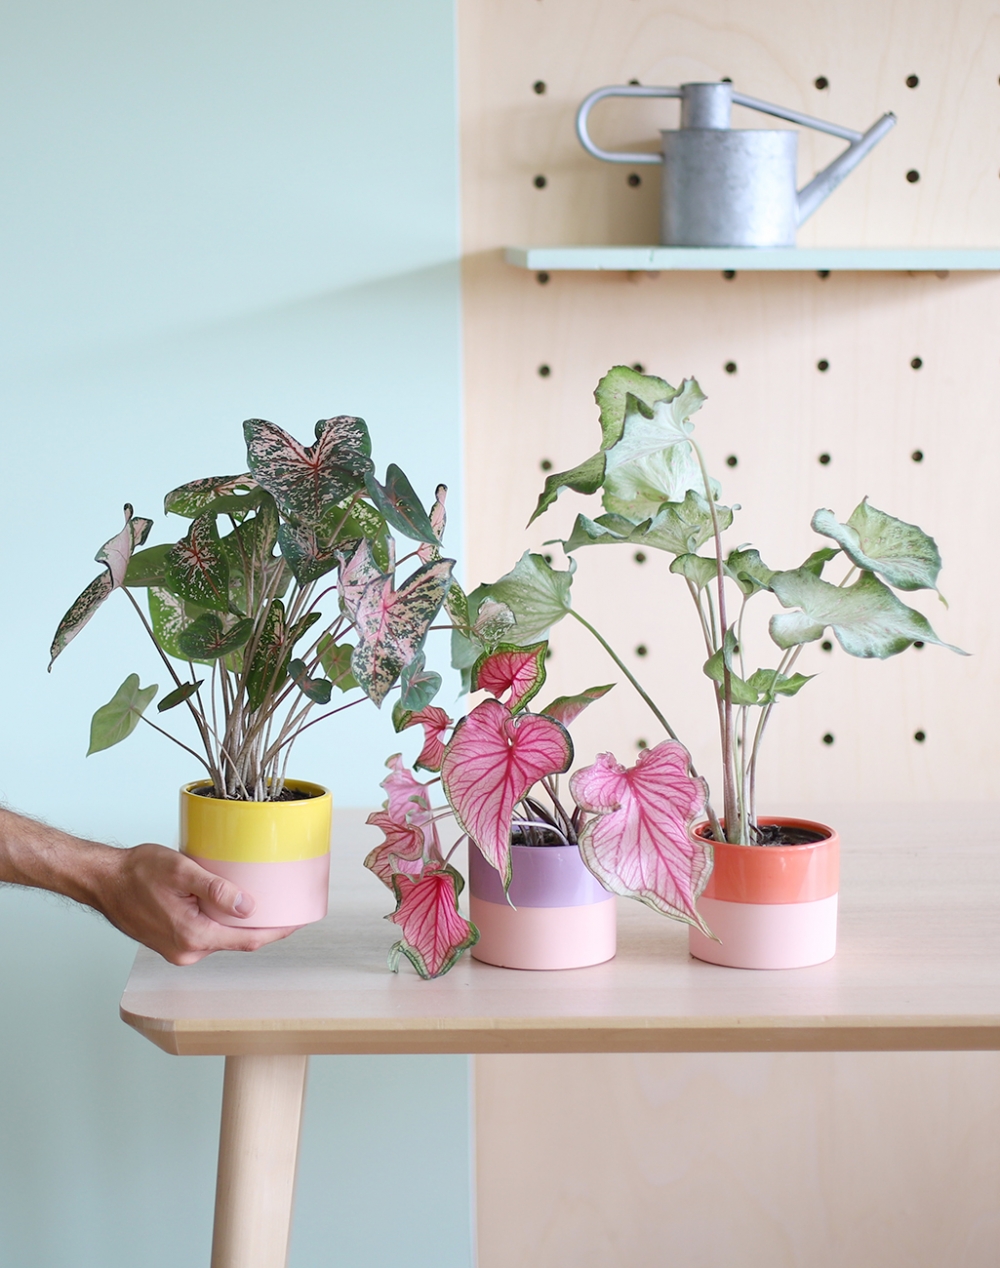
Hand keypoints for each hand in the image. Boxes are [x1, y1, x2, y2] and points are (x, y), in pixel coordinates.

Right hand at [95, 843, 299, 965]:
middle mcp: (188, 950)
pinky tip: (229, 904)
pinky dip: (222, 921)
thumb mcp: (181, 871)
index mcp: (193, 936)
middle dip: (264, 925)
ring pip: (223, 937)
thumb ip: (216, 890)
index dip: (278, 931)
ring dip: (241, 922)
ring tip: (262, 900)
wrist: (104, 880)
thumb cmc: (137, 872)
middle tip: (287, 905)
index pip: (249, 940)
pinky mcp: (174, 942)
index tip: (300, 921)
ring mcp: (179, 950)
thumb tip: (248, 906)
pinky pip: (208, 934)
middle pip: (239, 941)